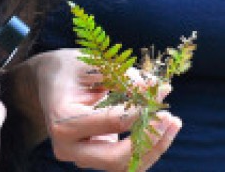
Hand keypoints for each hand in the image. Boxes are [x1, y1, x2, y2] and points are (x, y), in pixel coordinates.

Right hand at [32, 48, 181, 170]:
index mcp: (63, 120)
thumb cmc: (72, 67)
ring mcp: (80, 156)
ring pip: (123, 167)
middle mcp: (68, 147)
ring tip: (173, 123)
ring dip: (153, 148)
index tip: (162, 89)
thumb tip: (155, 87)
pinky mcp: (93, 157)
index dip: (142, 107)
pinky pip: (123, 163)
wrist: (50, 81)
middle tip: (170, 116)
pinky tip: (162, 128)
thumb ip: (124, 75)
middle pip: (115, 158)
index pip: (112, 120)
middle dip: (149, 139)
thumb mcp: (95, 63)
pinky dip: (145, 149)